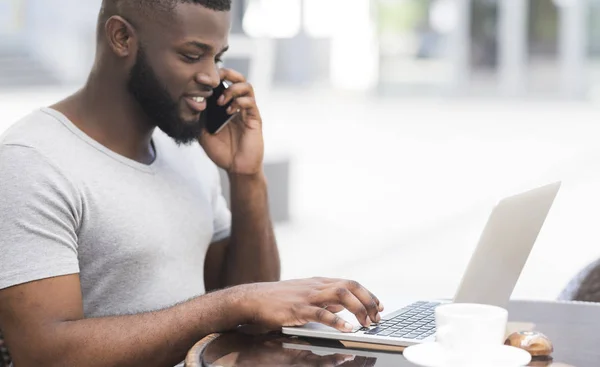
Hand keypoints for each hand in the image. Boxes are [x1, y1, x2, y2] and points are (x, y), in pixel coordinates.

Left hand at [198, 68, 263, 175]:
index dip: (212, 76)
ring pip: (246, 86)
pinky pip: (251, 103)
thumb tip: (190, 100)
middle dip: (226, 73)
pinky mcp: (255, 119)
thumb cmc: (221, 151)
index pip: (223, 82)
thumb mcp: (202, 133)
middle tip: (213, 78)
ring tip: (220, 102)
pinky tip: (229, 111)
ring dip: (232, 89)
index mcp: (225, 106)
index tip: (198, 78)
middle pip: (238, 78)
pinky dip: (239, 102)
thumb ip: (198, 118)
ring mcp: (247, 111)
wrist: (236, 167)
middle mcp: (237, 105)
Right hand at [239, 278, 384, 332]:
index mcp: (320, 282)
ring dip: (358, 309)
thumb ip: (325, 300)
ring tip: (366, 323)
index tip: (380, 306)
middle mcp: (317, 286)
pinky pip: (322, 313)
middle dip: (368, 301)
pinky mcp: (298, 308)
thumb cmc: (279, 299)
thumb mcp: (306, 295)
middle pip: (350, 286)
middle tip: (377, 317)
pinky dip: (337, 321)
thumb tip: (343, 307)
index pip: (351, 283)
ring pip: (340, 295)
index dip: (368, 294)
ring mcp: (308, 296)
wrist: (254, 298)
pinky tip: (347, 329)